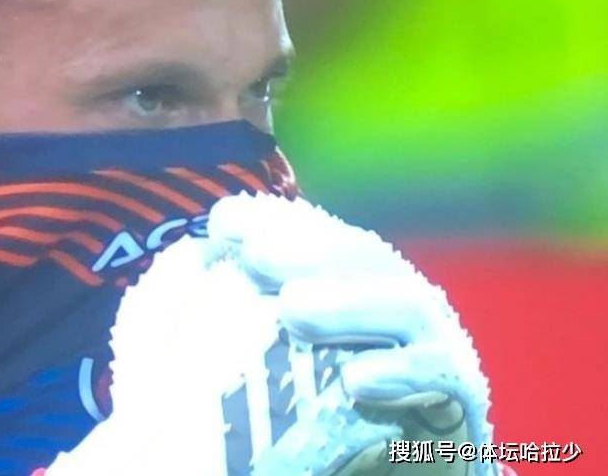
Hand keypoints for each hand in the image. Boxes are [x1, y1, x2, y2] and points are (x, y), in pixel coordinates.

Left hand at [46, 192, 499, 474]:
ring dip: (349, 301)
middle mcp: (392, 304)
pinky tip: (356, 381)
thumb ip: (212, 313)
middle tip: (251, 254)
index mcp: (346, 284)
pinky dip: (403, 373)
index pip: (313, 236)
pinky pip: (443, 376)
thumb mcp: (247, 364)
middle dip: (305, 247)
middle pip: (359, 257)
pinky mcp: (459, 402)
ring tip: (293, 308)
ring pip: (404, 304)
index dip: (271, 222)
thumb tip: (185, 258)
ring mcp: (432, 346)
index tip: (221, 225)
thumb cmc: (306, 423)